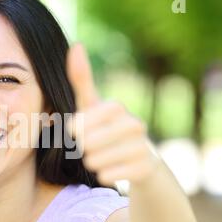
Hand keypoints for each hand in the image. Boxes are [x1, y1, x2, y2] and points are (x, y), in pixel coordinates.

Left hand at [66, 43, 158, 185]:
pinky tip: (111, 170)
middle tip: (91, 148)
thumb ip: (82, 80)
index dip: (78, 128)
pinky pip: (109, 176)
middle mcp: (134, 124)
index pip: (85, 120)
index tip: (75, 132)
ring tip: (101, 158)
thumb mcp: (92, 106)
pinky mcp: (146, 168)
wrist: (139, 160)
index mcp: (117, 108)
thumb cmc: (107, 129)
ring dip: (92, 163)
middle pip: (88, 144)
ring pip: (96, 161)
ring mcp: (142, 147)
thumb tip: (76, 45)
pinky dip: (104, 176)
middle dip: (83, 149)